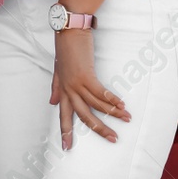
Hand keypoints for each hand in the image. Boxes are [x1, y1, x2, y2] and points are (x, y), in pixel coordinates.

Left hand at [51, 29, 130, 149]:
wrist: (68, 30)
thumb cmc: (64, 48)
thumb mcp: (57, 69)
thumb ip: (55, 86)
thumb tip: (50, 102)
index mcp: (62, 90)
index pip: (63, 115)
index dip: (65, 132)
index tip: (66, 148)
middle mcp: (68, 89)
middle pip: (83, 116)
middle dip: (99, 129)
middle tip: (113, 139)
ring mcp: (77, 83)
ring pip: (96, 105)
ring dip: (113, 113)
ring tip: (127, 119)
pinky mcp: (86, 75)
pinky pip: (101, 93)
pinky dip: (113, 100)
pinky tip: (123, 105)